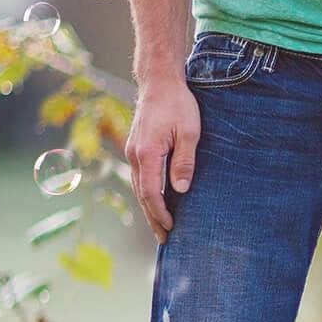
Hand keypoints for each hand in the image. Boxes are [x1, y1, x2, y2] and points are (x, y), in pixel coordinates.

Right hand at [124, 78, 200, 242]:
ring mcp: (132, 151)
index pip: (152, 193)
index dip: (161, 213)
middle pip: (142, 195)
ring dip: (149, 208)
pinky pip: (140, 176)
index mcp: (147, 154)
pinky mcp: (136, 147)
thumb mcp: (189, 132)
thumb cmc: (178, 104)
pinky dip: (147, 193)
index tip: (172, 227)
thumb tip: (181, 190)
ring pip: (139, 187)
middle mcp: (134, 155)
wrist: (159, 82)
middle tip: (164, 239)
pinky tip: (155, 201)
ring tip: (160, 226)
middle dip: (153, 218)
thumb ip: (184, 161)